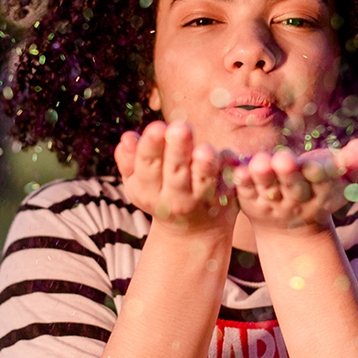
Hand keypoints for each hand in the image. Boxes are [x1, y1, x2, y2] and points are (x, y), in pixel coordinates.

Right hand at [114, 120, 236, 232]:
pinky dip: (229, 168)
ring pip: (204, 182)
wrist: (192, 231)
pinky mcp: (225, 201)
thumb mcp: (138, 182)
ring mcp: (202, 201)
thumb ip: (129, 160)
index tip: (157, 126)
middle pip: (176, 172)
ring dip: (205, 166)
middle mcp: (174, 199)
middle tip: (181, 127)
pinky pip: (228, 182)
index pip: (147, 166)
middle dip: (177, 150)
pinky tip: (229, 154)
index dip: (152, 147)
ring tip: (205, 150)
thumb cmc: (160, 193)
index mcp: (148, 191)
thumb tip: (127, 137)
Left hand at [233, 137, 357, 233]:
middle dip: (288, 173)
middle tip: (283, 158)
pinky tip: (237, 168)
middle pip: (294, 187)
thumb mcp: (340, 175)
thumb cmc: (319, 187)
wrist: (291, 226)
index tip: (315, 164)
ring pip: (268, 189)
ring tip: (259, 161)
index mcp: (321, 193)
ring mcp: (273, 203)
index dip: (318, 174)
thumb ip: (355, 159)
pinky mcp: (251, 201)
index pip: (323, 182)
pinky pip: (245, 191)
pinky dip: (241, 181)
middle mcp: (297, 200)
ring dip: (263, 176)